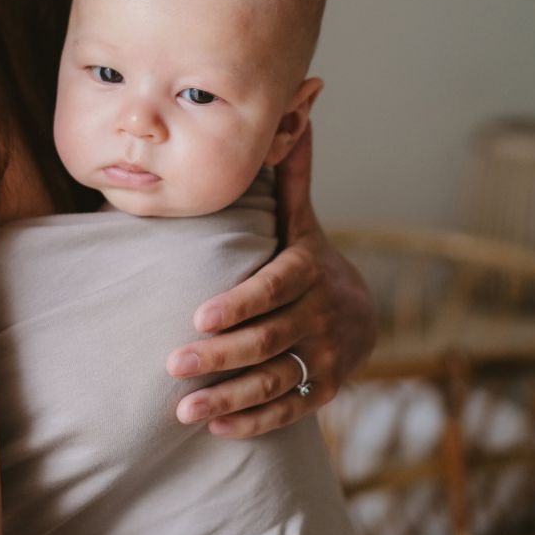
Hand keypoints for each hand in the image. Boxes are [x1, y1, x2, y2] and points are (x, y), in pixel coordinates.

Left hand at [167, 123, 375, 437]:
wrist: (360, 312)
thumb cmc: (310, 261)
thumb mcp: (302, 222)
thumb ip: (290, 176)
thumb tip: (298, 107)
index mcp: (307, 271)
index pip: (273, 289)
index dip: (240, 305)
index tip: (200, 317)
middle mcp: (319, 316)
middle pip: (268, 340)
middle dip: (220, 355)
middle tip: (174, 364)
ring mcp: (324, 358)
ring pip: (274, 380)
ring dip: (229, 396)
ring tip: (183, 408)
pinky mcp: (325, 390)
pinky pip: (289, 410)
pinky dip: (254, 421)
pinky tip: (215, 427)